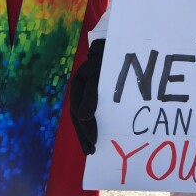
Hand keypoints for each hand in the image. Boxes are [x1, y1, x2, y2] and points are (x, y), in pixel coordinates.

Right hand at [69, 38, 104, 154]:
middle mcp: (81, 90)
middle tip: (91, 151)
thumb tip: (83, 116)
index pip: (77, 111)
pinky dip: (95, 123)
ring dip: (88, 132)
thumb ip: (91, 93)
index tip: (94, 142)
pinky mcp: (99, 93)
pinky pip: (94, 110)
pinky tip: (100, 132)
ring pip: (85, 116)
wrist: (118, 44)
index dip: (84, 129)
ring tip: (92, 147)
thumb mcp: (99, 73)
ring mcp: (89, 91)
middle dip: (84, 135)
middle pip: (79, 117)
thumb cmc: (109, 57)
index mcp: (78, 85)